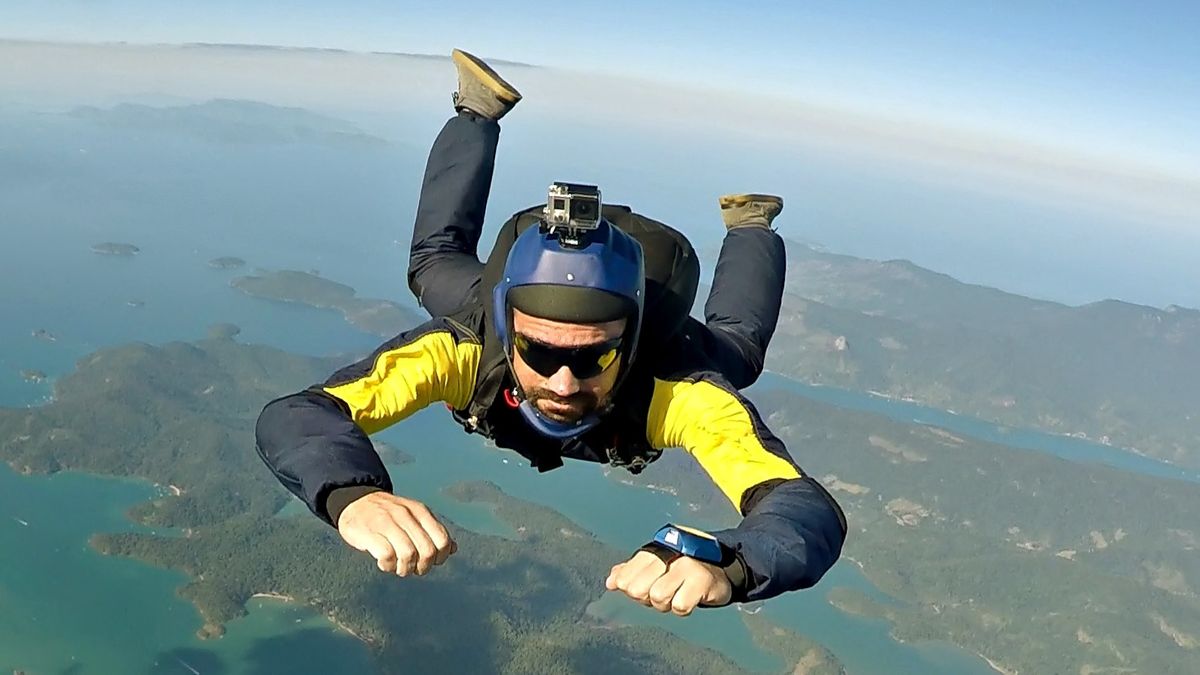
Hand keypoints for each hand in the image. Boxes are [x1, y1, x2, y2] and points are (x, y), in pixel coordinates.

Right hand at [337, 492, 456, 576]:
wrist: (356, 501)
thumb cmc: (388, 515)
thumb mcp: (414, 517)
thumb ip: (432, 531)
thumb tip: (454, 549)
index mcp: (420, 511)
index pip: (443, 540)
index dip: (440, 558)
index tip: (430, 562)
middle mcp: (405, 515)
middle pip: (427, 551)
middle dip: (423, 567)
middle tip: (413, 569)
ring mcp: (387, 523)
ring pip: (408, 554)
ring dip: (405, 569)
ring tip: (398, 567)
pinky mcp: (369, 533)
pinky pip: (386, 556)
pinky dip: (388, 565)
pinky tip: (384, 563)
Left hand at [605, 549, 731, 615]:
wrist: (720, 568)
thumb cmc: (683, 569)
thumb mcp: (656, 567)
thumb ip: (632, 572)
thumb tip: (611, 581)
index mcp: (654, 549)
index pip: (627, 572)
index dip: (626, 586)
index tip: (634, 589)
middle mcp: (669, 554)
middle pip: (638, 587)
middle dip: (645, 597)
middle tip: (659, 593)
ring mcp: (686, 566)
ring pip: (658, 597)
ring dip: (665, 604)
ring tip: (676, 595)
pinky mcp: (701, 580)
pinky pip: (680, 605)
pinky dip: (682, 607)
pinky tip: (688, 598)